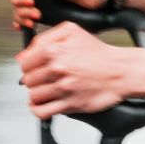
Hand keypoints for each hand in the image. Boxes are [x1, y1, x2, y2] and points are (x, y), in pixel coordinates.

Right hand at [2, 0, 109, 31]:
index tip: (29, 2)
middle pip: (15, 1)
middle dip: (21, 9)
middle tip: (36, 13)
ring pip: (21, 10)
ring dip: (23, 17)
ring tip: (35, 20)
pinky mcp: (48, 10)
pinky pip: (30, 16)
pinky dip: (25, 22)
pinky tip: (25, 27)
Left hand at [16, 21, 140, 118]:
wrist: (120, 71)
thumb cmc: (98, 53)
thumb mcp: (72, 31)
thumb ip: (44, 38)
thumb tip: (24, 54)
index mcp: (54, 51)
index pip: (24, 63)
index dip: (29, 65)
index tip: (35, 67)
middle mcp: (57, 70)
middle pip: (28, 80)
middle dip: (34, 79)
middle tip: (45, 78)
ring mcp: (63, 89)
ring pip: (33, 96)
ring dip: (38, 94)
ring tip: (47, 90)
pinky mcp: (70, 104)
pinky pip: (42, 112)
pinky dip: (38, 110)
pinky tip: (44, 104)